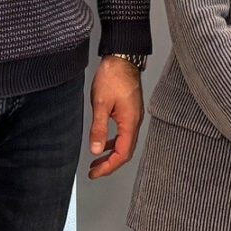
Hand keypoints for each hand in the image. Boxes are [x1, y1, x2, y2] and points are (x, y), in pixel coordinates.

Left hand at [89, 56, 144, 178]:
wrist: (122, 58)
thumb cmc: (113, 76)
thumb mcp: (101, 103)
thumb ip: (99, 128)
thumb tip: (96, 150)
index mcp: (130, 122)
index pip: (122, 154)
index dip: (108, 167)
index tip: (95, 173)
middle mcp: (135, 121)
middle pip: (126, 152)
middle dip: (110, 164)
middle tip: (95, 171)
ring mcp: (134, 116)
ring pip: (125, 143)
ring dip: (112, 154)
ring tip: (97, 160)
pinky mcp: (130, 111)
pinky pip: (124, 133)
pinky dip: (114, 142)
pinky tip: (104, 142)